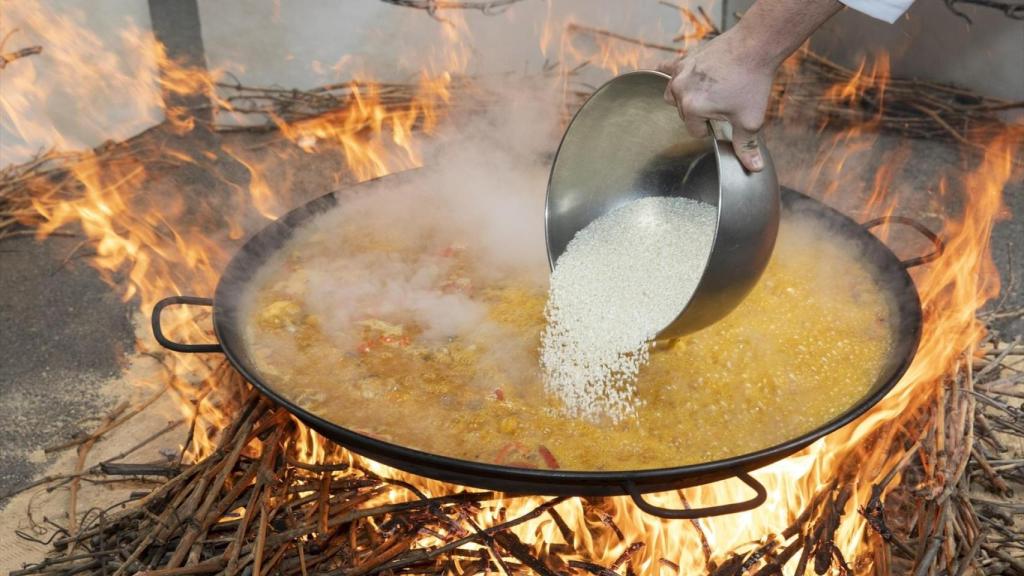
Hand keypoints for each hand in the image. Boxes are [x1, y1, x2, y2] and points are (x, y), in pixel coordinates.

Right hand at [659, 30, 774, 171]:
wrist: (755, 46)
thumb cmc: (751, 82)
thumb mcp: (750, 120)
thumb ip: (746, 146)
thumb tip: (754, 167)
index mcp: (693, 108)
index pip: (695, 130)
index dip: (711, 129)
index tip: (724, 120)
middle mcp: (680, 90)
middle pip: (683, 113)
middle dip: (699, 113)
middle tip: (721, 105)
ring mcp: (680, 73)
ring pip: (673, 95)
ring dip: (684, 99)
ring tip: (705, 95)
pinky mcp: (685, 59)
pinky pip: (668, 69)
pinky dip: (670, 74)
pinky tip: (674, 77)